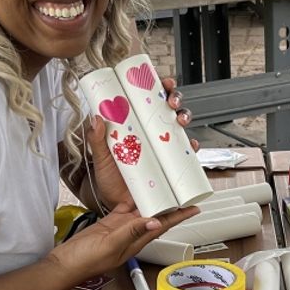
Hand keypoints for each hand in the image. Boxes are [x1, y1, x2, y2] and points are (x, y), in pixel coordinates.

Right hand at [46, 201, 197, 280]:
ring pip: (142, 210)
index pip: (163, 226)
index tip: (195, 209)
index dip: (180, 217)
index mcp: (137, 241)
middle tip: (183, 191)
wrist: (65, 263)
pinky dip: (132, 198)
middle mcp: (132, 234)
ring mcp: (121, 228)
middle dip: (171, 206)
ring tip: (165, 186)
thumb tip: (154, 221)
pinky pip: (125, 208)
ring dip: (153, 200)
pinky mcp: (110, 222)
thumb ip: (131, 232)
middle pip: (157, 216)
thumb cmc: (86, 260)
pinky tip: (137, 189)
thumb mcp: (110, 244)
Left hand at [84, 77, 199, 209]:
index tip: (163, 82)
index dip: (159, 87)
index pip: (149, 99)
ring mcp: (162, 149)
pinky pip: (186, 154)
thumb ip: (96, 139)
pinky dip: (192, 148)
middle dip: (175, 99)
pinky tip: (191, 145)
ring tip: (180, 121)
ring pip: (180, 127)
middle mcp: (151, 134)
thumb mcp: (100, 158)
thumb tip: (96, 118)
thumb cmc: (108, 180)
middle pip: (168, 108)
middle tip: (172, 102)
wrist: (116, 206)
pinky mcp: (171, 167)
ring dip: (185, 118)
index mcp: (135, 125)